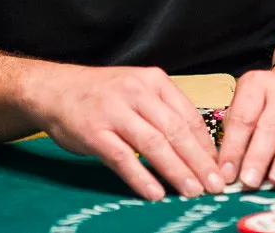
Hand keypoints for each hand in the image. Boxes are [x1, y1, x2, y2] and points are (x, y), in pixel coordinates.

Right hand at [22, 64, 224, 200]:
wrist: (55, 89)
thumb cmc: (102, 95)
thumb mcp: (138, 90)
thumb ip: (164, 112)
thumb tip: (198, 149)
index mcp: (153, 80)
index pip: (188, 116)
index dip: (207, 146)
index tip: (219, 169)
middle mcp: (136, 92)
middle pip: (175, 131)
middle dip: (199, 162)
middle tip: (215, 186)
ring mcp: (114, 111)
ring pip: (154, 144)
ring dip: (176, 171)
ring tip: (192, 192)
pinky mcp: (94, 132)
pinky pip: (123, 158)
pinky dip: (141, 177)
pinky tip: (155, 192)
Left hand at [217, 57, 274, 189]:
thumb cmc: (268, 98)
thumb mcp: (246, 101)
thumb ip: (235, 130)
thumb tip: (227, 167)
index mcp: (257, 84)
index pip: (243, 118)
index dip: (233, 148)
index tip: (226, 173)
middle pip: (271, 128)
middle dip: (258, 157)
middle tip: (248, 181)